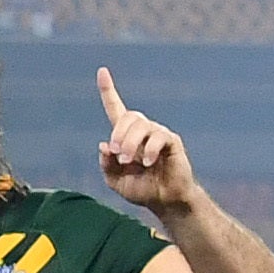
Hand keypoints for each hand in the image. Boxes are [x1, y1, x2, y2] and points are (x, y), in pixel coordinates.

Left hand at [92, 67, 199, 214]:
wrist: (164, 201)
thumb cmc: (141, 189)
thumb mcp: (115, 180)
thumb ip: (106, 164)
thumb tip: (104, 145)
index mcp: (126, 136)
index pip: (116, 108)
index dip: (108, 90)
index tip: (102, 72)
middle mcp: (143, 130)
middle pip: (128, 116)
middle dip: (119, 135)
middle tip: (119, 156)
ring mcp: (158, 133)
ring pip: (141, 125)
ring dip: (131, 143)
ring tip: (130, 162)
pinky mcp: (171, 141)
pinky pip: (158, 136)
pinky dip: (149, 150)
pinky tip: (148, 163)